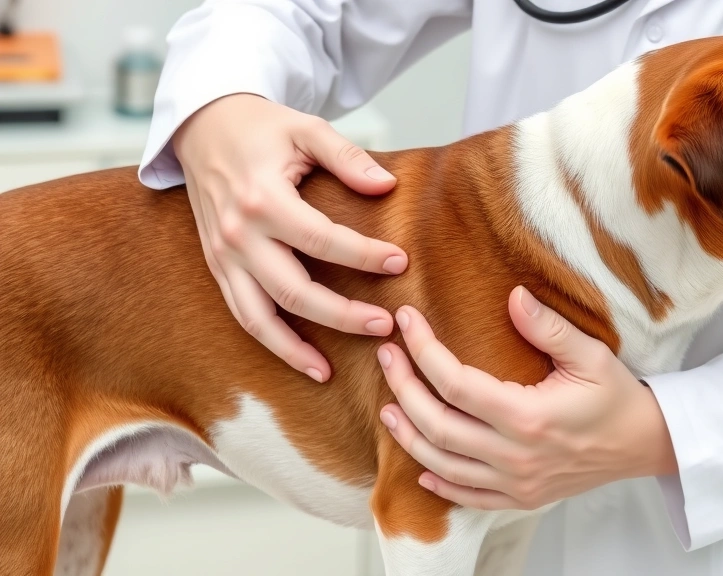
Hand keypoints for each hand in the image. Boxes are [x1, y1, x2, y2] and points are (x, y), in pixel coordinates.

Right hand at [173, 94, 408, 381]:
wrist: (202, 127)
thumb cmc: (260, 127)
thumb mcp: (306, 128)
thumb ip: (347, 157)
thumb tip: (386, 186)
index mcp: (261, 198)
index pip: (321, 239)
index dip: (363, 255)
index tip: (400, 263)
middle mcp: (238, 234)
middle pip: (294, 291)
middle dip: (342, 315)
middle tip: (384, 324)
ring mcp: (223, 256)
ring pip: (260, 318)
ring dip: (297, 350)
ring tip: (333, 371)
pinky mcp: (218, 267)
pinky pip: (243, 315)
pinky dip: (272, 343)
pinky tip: (305, 362)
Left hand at [376, 286, 677, 510]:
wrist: (646, 445)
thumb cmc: (618, 397)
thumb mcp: (591, 354)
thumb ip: (549, 327)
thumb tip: (513, 296)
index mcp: (529, 417)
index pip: (456, 383)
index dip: (423, 351)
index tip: (406, 321)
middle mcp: (516, 456)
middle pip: (437, 426)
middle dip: (404, 388)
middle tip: (386, 355)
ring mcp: (516, 483)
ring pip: (443, 465)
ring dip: (409, 436)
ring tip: (388, 407)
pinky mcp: (521, 498)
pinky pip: (468, 498)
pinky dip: (440, 484)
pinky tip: (421, 467)